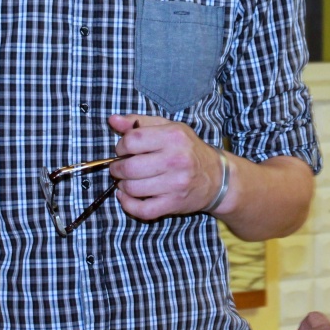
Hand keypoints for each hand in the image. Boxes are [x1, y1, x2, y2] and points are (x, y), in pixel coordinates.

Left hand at [106, 113, 226, 219]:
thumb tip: (113, 120)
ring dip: (122, 186)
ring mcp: (176, 183)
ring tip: (126, 181)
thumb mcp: (168, 128)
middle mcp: (175, 159)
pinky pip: (142, 209)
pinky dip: (128, 205)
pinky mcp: (174, 203)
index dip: (120, 146)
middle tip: (120, 168)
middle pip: (129, 167)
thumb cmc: (188, 149)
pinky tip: (127, 197)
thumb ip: (139, 122)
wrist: (217, 177)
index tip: (124, 150)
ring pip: (133, 188)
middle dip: (117, 168)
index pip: (132, 140)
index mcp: (173, 136)